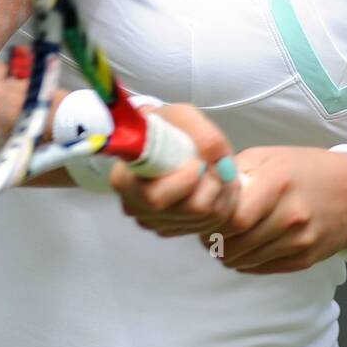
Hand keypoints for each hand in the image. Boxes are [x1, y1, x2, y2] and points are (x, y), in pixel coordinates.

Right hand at [108, 103, 242, 237]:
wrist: (162, 139)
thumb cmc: (166, 126)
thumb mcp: (183, 116)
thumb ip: (204, 136)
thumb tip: (221, 163)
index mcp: (124, 180)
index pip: (156, 198)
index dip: (186, 182)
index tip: (199, 162)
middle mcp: (136, 208)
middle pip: (187, 211)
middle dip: (212, 185)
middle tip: (217, 164)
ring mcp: (154, 222)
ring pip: (203, 220)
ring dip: (222, 193)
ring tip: (220, 170)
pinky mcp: (173, 229)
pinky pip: (208, 226)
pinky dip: (221, 205)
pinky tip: (217, 185)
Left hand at [200, 145, 346, 275]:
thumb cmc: (305, 170)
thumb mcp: (270, 156)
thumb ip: (236, 171)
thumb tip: (203, 189)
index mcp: (279, 182)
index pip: (233, 217)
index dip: (212, 222)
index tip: (205, 219)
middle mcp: (291, 214)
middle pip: (237, 243)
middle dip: (214, 242)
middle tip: (208, 234)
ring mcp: (300, 240)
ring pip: (246, 260)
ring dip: (227, 254)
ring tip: (225, 241)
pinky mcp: (305, 260)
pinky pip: (262, 268)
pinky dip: (246, 262)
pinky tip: (246, 249)